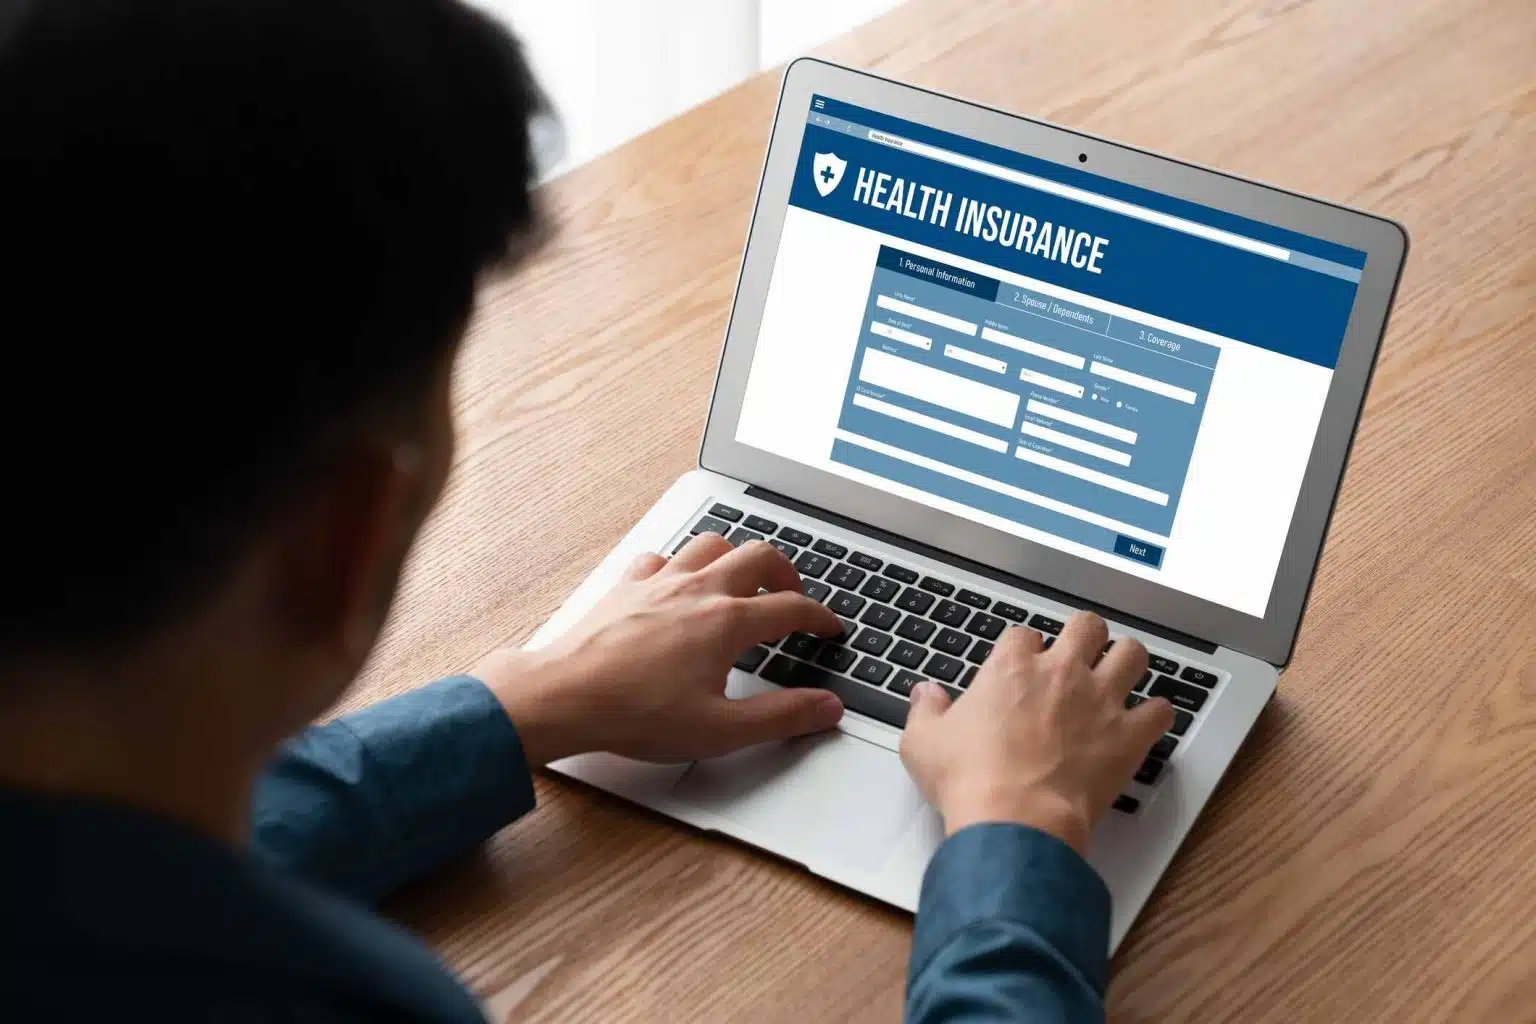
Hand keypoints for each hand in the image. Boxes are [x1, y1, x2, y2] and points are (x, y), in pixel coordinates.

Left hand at [474, 533, 845, 766]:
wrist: (565, 696)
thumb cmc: (635, 713)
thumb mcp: (721, 729)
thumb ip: (781, 716)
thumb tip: (825, 707)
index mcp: (727, 622)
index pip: (792, 607)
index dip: (820, 617)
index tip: (829, 627)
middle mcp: (698, 590)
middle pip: (759, 556)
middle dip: (786, 571)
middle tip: (792, 593)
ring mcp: (660, 582)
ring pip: (711, 543)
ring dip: (736, 556)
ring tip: (743, 578)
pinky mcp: (627, 585)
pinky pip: (662, 557)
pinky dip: (680, 564)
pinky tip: (677, 583)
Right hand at [898, 612, 1173, 853]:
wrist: (1014, 820)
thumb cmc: (970, 781)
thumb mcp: (924, 742)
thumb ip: (926, 711)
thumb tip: (925, 694)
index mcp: (1011, 668)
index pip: (1023, 635)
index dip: (1023, 649)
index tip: (1020, 666)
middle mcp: (1061, 673)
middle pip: (1086, 626)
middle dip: (1084, 637)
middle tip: (1078, 655)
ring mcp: (1099, 701)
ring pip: (1131, 654)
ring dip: (1127, 661)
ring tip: (1119, 674)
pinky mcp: (1128, 736)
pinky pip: (1160, 710)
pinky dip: (1156, 714)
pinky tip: (1146, 722)